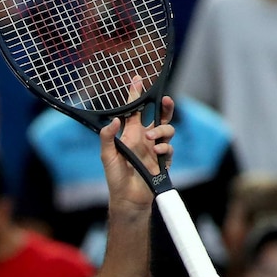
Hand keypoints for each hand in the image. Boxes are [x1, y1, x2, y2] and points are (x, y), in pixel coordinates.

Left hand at [99, 75, 174, 210]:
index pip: (134, 111)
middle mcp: (144, 139)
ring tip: (150, 137)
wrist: (128, 198)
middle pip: (159, 116)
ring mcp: (155, 149)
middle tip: (164, 99)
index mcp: (130, 134)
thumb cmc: (115, 177)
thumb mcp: (107, 156)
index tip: (137, 79)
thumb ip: (107, 137)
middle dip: (164, 106)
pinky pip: (169, 148)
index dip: (135, 95)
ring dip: (161, 130)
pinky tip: (157, 152)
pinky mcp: (163, 160)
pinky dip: (164, 147)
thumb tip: (115, 119)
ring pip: (167, 130)